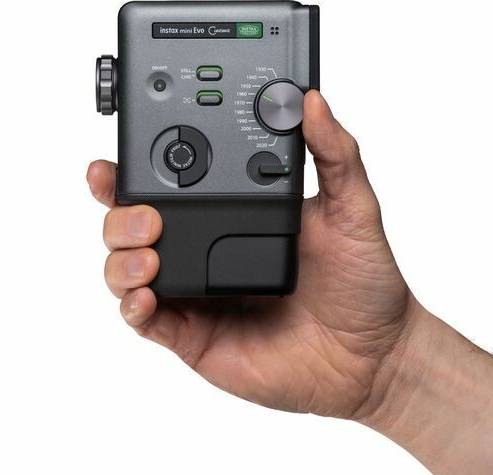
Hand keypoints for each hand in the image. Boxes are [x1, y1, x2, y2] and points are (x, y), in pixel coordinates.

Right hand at [87, 91, 415, 418]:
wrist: (374, 355)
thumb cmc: (365, 284)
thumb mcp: (354, 209)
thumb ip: (335, 154)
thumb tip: (310, 101)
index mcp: (236, 213)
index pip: (174, 183)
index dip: (135, 169)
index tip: (118, 157)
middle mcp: (209, 249)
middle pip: (135, 223)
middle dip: (119, 212)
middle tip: (143, 214)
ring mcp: (198, 295)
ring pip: (128, 270)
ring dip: (121, 257)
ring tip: (148, 255)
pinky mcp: (195, 337)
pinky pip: (146, 322)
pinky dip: (133, 307)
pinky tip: (145, 295)